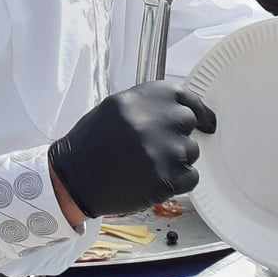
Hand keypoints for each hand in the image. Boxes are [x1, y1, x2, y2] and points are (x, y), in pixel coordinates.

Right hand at [48, 81, 216, 219]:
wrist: (74, 180)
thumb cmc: (90, 145)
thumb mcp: (112, 111)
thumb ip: (145, 107)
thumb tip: (179, 111)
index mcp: (136, 100)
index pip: (181, 95)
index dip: (196, 107)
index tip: (203, 120)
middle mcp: (151, 121)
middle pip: (188, 121)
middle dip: (179, 134)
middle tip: (160, 146)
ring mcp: (161, 150)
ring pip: (191, 151)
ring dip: (177, 159)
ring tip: (149, 165)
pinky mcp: (166, 179)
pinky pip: (191, 177)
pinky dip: (179, 181)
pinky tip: (154, 179)